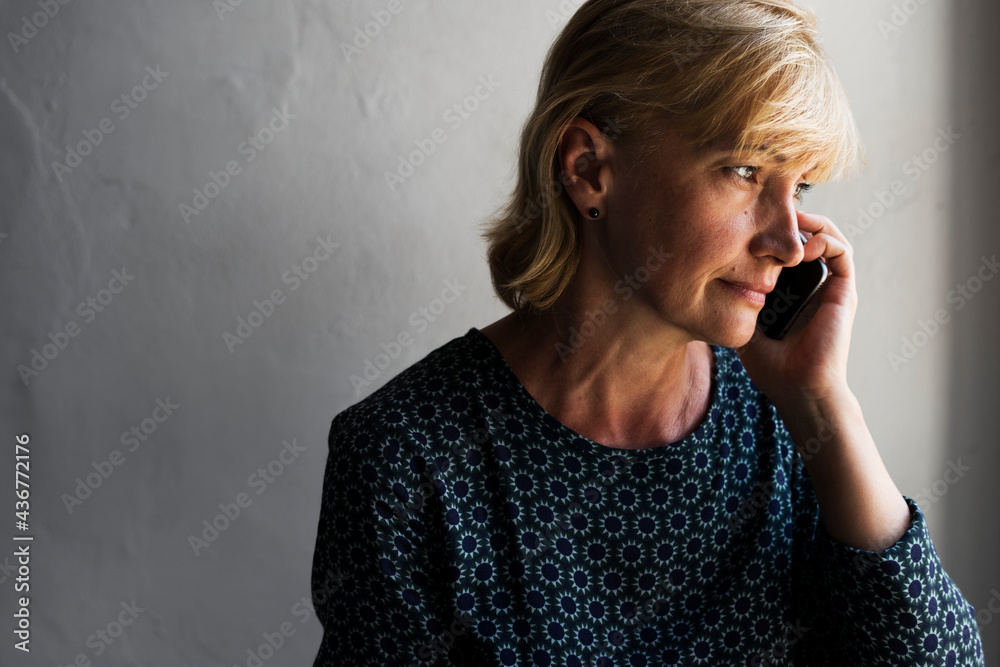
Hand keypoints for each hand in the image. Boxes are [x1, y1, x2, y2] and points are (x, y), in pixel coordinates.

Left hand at [736, 210, 857, 405]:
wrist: (800, 390)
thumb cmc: (774, 370)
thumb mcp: (745, 331)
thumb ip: (736, 308)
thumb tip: (713, 289)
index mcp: (792, 296)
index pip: (785, 256)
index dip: (772, 238)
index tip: (749, 227)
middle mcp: (813, 289)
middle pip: (806, 241)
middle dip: (789, 222)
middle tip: (767, 213)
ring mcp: (830, 289)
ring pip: (828, 239)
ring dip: (810, 224)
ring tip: (787, 220)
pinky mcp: (844, 293)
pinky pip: (842, 253)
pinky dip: (826, 239)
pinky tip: (804, 244)